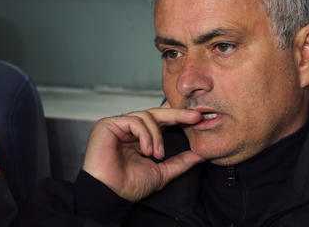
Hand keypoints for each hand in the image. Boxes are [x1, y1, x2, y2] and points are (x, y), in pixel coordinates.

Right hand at [83, 103, 203, 201]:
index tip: (198, 119)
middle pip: (156, 113)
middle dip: (178, 114)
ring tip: (157, 154)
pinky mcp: (108, 124)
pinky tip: (146, 150)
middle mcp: (129, 129)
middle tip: (195, 117)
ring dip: (156, 136)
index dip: (179, 118)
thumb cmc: (130, 186)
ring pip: (147, 116)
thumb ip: (180, 162)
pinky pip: (134, 121)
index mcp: (141, 137)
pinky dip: (145, 134)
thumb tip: (200, 154)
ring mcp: (119, 125)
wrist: (109, 195)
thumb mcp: (162, 172)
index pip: (162, 121)